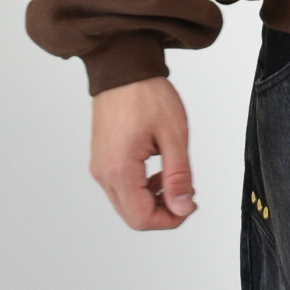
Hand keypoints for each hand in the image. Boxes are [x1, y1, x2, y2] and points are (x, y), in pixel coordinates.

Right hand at [89, 78, 196, 229]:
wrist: (123, 70)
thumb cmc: (145, 94)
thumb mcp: (174, 136)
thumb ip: (179, 177)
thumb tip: (183, 207)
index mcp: (119, 169)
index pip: (142, 219)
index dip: (171, 220)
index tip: (189, 205)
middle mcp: (103, 172)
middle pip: (133, 217)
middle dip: (163, 212)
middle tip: (185, 194)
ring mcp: (100, 167)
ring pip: (127, 205)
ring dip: (153, 201)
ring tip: (174, 179)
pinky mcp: (102, 160)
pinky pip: (121, 188)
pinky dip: (142, 189)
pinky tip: (159, 172)